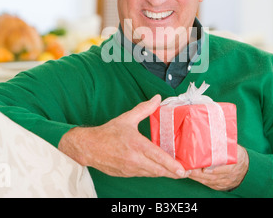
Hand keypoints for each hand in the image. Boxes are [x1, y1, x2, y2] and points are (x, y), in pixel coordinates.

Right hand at [58, 95, 187, 178]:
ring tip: (176, 172)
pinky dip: (153, 173)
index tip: (182, 169)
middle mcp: (134, 159)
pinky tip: (159, 170)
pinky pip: (143, 175)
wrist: (88, 147)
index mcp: (136, 145)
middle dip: (173, 173)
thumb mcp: (127, 118)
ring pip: (152, 174)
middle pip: (158, 170)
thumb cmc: (107, 133)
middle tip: (185, 173)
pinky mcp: (126, 174)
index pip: (158, 157)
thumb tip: (157, 98)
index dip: (172, 164)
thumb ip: (144, 109)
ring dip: (164, 174)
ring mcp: (130, 169)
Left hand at [188, 145, 248, 190]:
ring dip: (197, 177)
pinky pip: (209, 184)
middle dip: (199, 173)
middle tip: (188, 168)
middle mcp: (230, 175)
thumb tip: (214, 132)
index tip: (203, 167)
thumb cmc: (238, 155)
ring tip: (186, 171)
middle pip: (212, 176)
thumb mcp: (235, 148)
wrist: (247, 169)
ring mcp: (225, 182)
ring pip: (209, 181)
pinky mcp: (220, 186)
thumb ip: (225, 144)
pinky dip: (200, 181)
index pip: (224, 168)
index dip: (214, 169)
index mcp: (235, 164)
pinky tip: (192, 176)